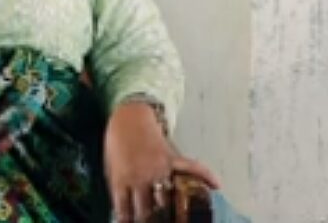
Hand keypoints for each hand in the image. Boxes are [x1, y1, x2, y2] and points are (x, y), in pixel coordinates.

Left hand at [103, 102, 219, 221]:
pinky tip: (216, 185)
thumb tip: (124, 210)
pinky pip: (190, 167)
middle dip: (151, 221)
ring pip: (167, 198)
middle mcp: (140, 177)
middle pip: (148, 210)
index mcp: (121, 180)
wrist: (127, 115)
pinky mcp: (171, 157)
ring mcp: (158, 168)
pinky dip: (205, 175)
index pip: (125, 211)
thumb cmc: (117, 142)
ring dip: (172, 211)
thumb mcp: (110, 167)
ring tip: (177, 218)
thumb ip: (118, 188)